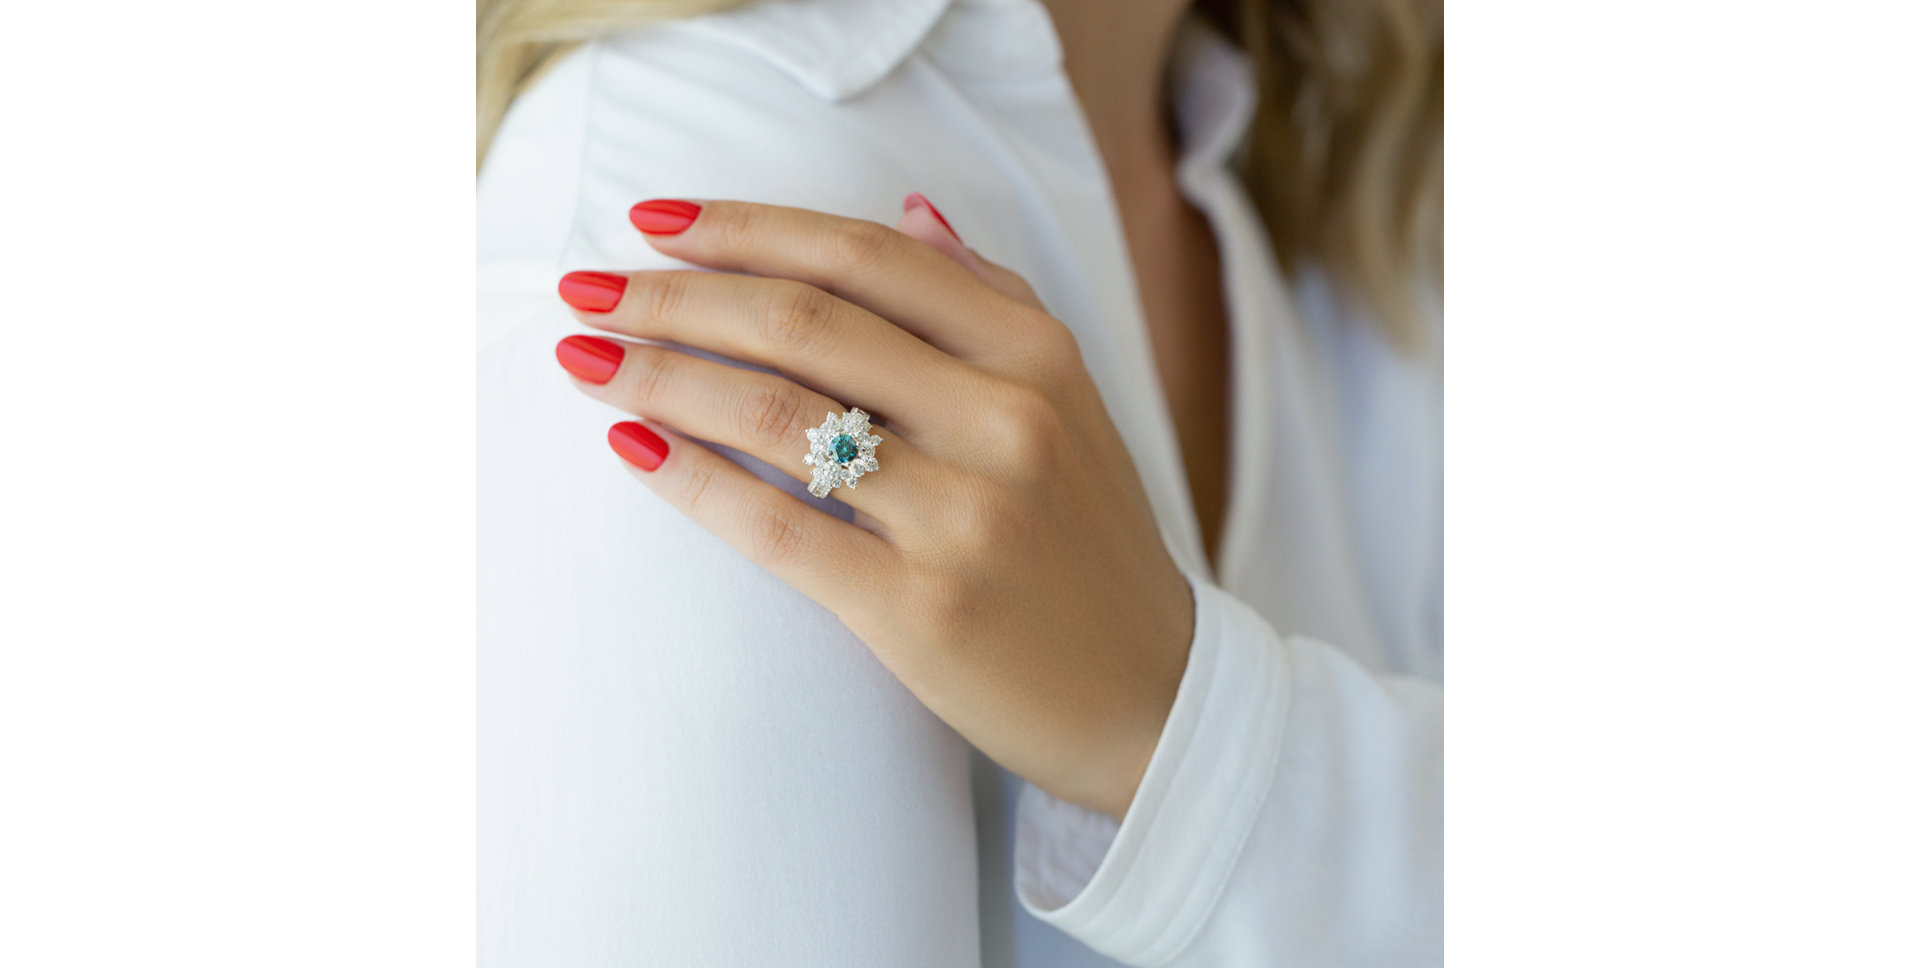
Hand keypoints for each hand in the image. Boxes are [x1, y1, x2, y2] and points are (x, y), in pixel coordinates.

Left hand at [552, 197, 1192, 818]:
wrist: (1150, 698)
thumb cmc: (1087, 542)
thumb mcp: (1070, 401)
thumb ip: (989, 299)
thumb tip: (908, 212)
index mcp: (1036, 354)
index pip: (864, 258)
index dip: (745, 228)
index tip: (654, 221)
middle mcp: (1008, 419)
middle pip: (804, 324)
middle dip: (674, 295)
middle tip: (585, 285)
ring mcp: (967, 515)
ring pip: (778, 416)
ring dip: (660, 375)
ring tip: (584, 357)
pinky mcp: (922, 608)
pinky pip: (779, 526)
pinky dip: (690, 479)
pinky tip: (630, 446)